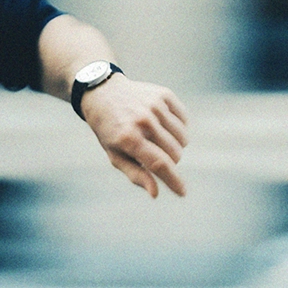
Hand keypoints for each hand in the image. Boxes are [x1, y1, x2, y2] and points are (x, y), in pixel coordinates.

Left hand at [80, 75, 188, 197]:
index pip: (159, 164)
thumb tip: (155, 193)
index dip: (174, 181)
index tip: (183, 193)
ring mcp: (155, 105)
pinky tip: (162, 124)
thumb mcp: (115, 155)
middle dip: (169, 160)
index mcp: (129, 138)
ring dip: (175, 144)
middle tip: (154, 153)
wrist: (103, 94)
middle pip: (175, 153)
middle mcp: (143, 120)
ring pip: (183, 138)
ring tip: (157, 139)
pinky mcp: (163, 94)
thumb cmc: (109, 131)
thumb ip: (135, 175)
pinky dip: (178, 127)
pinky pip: (184, 120)